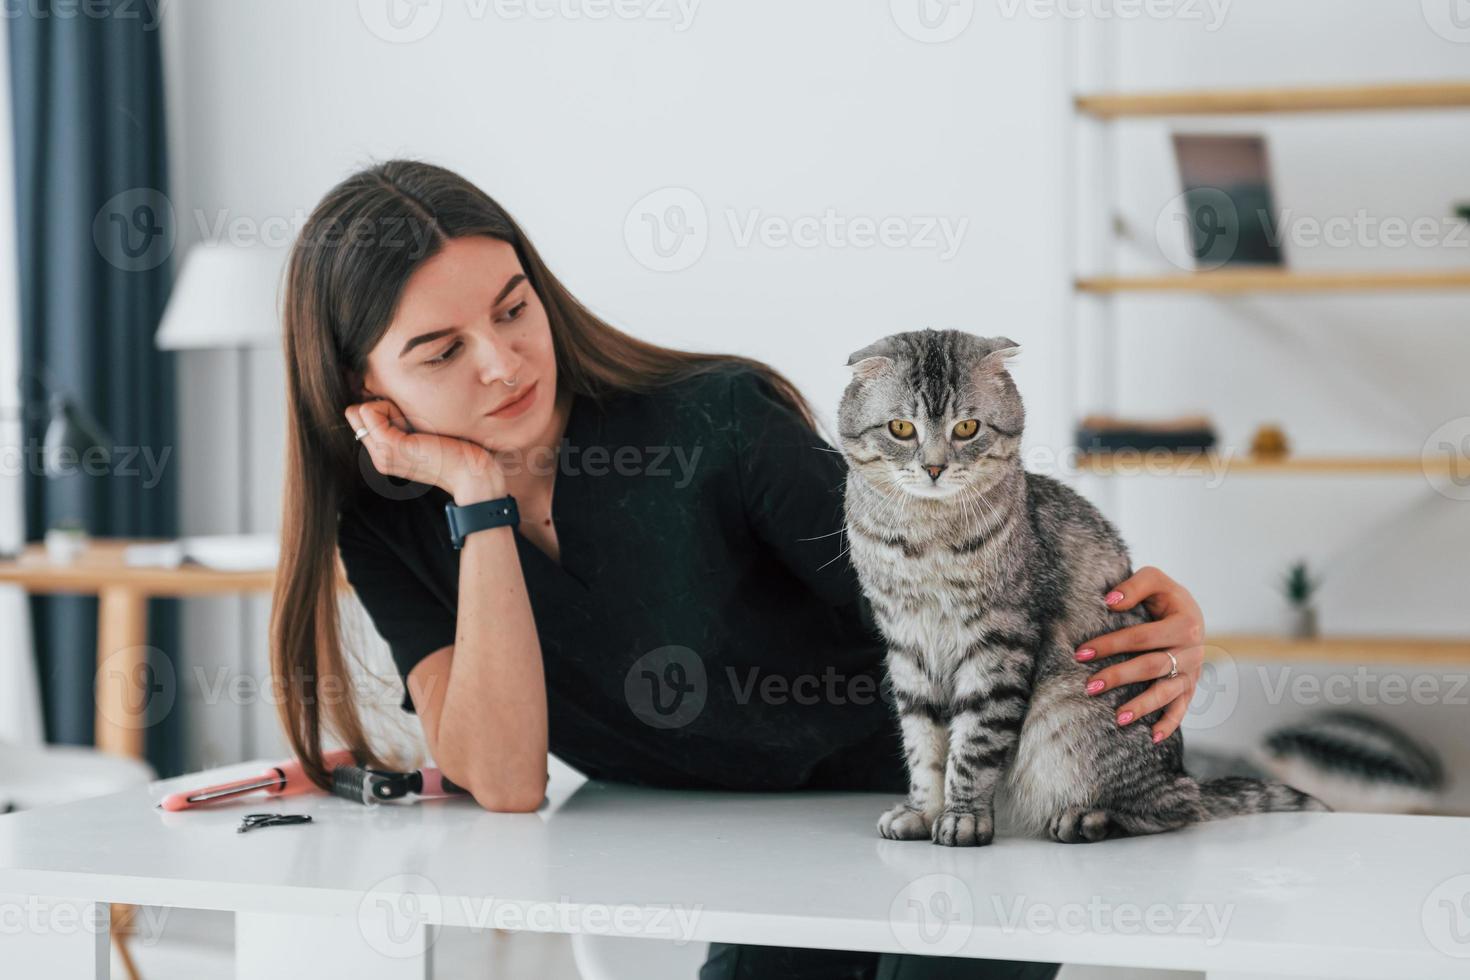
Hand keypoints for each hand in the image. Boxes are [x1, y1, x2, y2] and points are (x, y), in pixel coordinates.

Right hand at [345, 398, 503, 501]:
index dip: (384, 408)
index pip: (359, 416)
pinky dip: (391, 408)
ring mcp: (382, 455)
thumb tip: (385, 396)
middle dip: (384, 407)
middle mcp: (378, 457)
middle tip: (415, 423)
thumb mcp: (423, 431)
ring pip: (363, 409)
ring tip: (418, 427)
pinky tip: (416, 426)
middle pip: (356, 412)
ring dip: (390, 408)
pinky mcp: (389, 447)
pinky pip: (369, 410)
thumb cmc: (457, 447)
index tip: (413, 420)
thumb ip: (402, 420)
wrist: (474, 472)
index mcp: (385, 454)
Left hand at [1073, 565, 1204, 744]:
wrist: (1192, 613)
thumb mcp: (1155, 579)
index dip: (1111, 644)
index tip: (1081, 652)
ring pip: (1166, 692)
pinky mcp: (1191, 686)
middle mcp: (1193, 651)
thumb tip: (1110, 601)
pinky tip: (1152, 737)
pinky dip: (1170, 724)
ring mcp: (1193, 672)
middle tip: (1090, 686)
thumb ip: (1135, 585)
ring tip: (1117, 718)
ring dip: (1142, 707)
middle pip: (1151, 667)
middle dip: (1119, 677)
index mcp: (1185, 623)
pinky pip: (1182, 708)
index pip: (1141, 637)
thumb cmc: (1165, 597)